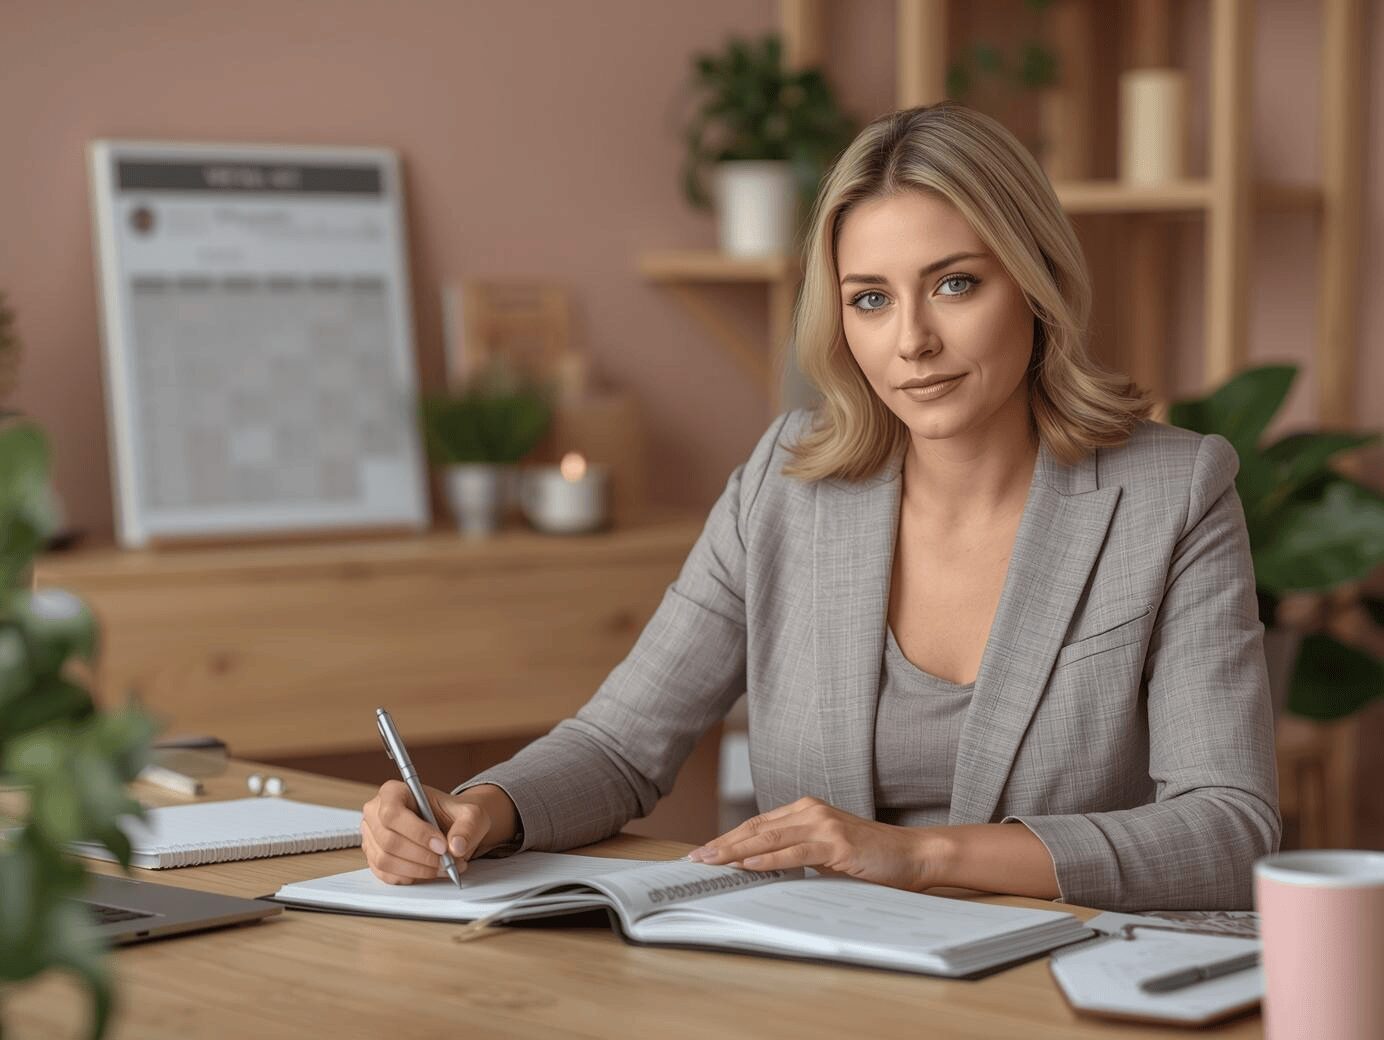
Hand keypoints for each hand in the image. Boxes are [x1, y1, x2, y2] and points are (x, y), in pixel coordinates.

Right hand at [360, 781, 514, 884]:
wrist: (451, 826)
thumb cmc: (454, 814)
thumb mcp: (470, 813)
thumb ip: (466, 827)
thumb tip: (456, 846)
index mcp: (393, 792)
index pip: (393, 813)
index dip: (417, 832)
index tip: (441, 845)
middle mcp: (376, 812)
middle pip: (389, 840)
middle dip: (422, 856)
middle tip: (446, 861)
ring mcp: (372, 836)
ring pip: (386, 860)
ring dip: (418, 870)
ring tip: (443, 867)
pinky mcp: (374, 857)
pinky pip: (386, 874)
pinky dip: (410, 877)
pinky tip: (429, 871)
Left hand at [687, 796, 937, 892]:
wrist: (912, 854)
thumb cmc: (871, 857)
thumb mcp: (826, 853)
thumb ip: (798, 853)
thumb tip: (760, 868)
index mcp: (806, 810)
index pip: (757, 825)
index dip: (728, 838)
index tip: (703, 853)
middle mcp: (810, 811)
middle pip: (756, 828)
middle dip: (722, 844)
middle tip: (694, 859)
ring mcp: (823, 824)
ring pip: (769, 837)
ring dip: (735, 851)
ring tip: (710, 861)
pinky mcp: (835, 842)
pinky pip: (794, 852)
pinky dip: (768, 858)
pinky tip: (747, 864)